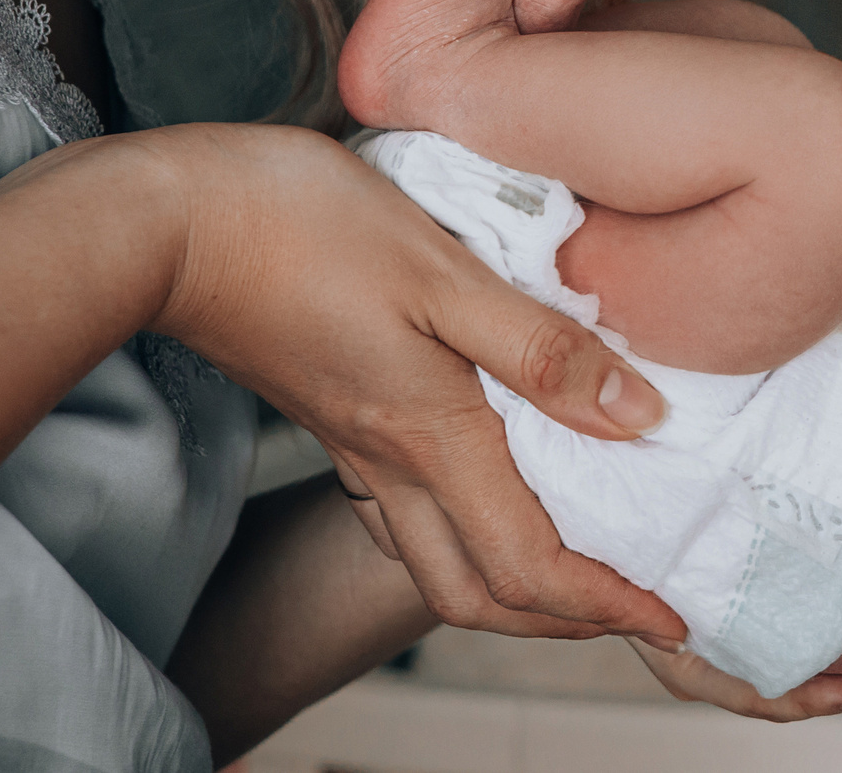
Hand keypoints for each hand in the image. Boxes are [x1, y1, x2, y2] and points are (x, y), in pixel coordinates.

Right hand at [141, 122, 685, 643]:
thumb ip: (541, 349)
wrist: (168, 221)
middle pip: (479, 593)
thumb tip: (638, 417)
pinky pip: (404, 512)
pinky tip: (487, 491)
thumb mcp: (443, 272)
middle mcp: (391, 463)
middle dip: (564, 618)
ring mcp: (355, 446)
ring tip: (581, 560)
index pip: (529, 565)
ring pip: (436, 561)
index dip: (609, 604)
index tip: (673, 618)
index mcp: (432, 437)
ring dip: (514, 583)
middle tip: (636, 605)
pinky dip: (460, 529)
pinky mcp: (334, 416)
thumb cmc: (302, 228)